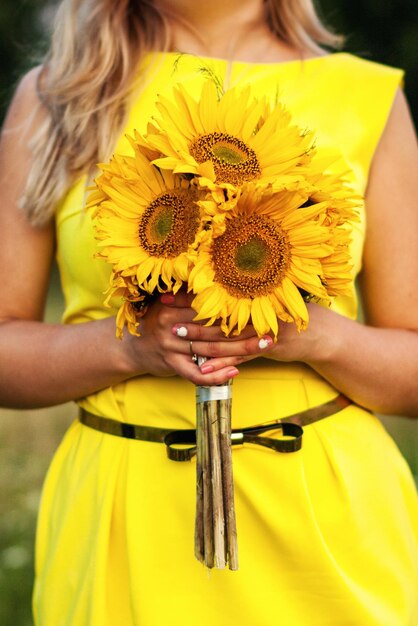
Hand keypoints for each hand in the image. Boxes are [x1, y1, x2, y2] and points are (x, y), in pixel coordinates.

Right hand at [122, 291, 273, 384]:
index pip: (209, 305)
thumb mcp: (165, 302)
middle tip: (270, 326)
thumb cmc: (155, 321)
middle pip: (215, 326)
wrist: (129, 349)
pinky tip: (234, 372)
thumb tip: (219, 273)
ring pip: (211, 349)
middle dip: (244, 327)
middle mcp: (171, 324)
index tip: (259, 304)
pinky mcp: (171, 365)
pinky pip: (196, 374)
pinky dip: (215, 375)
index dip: (235, 306)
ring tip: (263, 345)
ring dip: (240, 349)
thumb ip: (187, 294)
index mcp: (172, 304)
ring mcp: (171, 347)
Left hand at [172, 301, 338, 379]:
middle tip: (161, 315)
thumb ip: (240, 303)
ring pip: (223, 335)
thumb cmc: (288, 316)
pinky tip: (203, 366)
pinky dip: (221, 362)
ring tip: (176, 337)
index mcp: (249, 297)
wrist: (319, 333)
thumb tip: (212, 294)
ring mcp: (259, 328)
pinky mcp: (267, 347)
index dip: (187, 295)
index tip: (166, 294)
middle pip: (213, 314)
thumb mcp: (264, 305)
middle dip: (185, 315)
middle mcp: (252, 309)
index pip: (212, 295)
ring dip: (198, 338)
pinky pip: (239, 356)